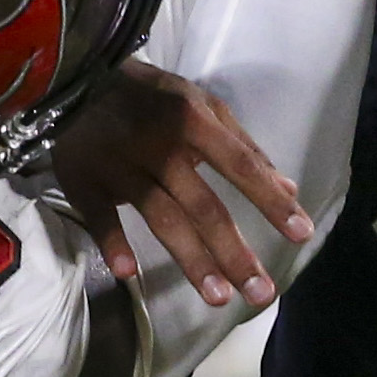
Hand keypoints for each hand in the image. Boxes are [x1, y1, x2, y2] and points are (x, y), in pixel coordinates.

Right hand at [51, 59, 312, 306]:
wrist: (75, 77)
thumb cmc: (150, 97)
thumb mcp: (201, 105)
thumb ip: (244, 147)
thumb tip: (289, 190)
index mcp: (193, 121)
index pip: (240, 165)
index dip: (270, 200)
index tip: (301, 234)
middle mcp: (160, 146)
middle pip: (203, 206)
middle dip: (234, 252)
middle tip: (262, 294)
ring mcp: (121, 165)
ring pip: (161, 218)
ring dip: (191, 260)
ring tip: (219, 298)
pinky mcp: (84, 180)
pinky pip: (100, 216)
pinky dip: (111, 242)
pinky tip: (128, 274)